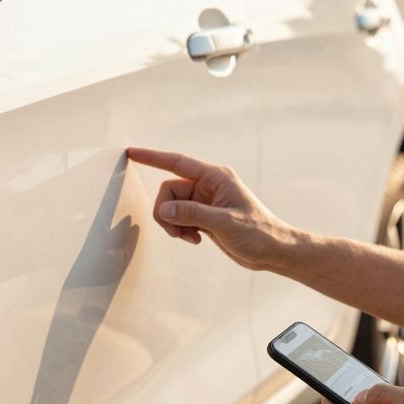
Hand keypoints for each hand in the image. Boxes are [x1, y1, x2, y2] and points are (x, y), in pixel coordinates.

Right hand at [125, 146, 295, 270]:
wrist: (272, 251)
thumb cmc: (258, 233)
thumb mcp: (224, 223)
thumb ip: (192, 214)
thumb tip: (164, 209)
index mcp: (216, 177)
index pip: (177, 162)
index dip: (152, 157)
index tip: (131, 152)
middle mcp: (208, 186)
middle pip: (169, 190)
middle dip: (166, 211)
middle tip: (177, 232)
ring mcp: (205, 201)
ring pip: (172, 206)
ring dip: (173, 224)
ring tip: (190, 238)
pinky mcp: (204, 217)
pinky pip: (179, 218)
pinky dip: (181, 230)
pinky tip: (197, 240)